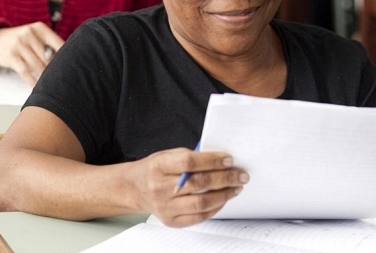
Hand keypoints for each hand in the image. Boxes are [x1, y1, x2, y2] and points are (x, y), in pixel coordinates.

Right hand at [0, 23, 64, 85]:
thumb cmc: (20, 40)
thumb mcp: (33, 35)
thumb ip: (48, 44)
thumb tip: (66, 61)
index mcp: (40, 28)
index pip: (58, 43)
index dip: (66, 57)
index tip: (73, 68)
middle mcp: (29, 34)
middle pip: (48, 57)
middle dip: (55, 70)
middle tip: (64, 80)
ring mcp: (19, 44)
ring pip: (38, 66)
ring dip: (45, 77)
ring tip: (52, 86)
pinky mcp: (11, 56)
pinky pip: (25, 72)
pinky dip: (32, 81)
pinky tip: (37, 87)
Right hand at [128, 148, 247, 227]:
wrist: (135, 189)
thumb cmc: (154, 169)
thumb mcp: (167, 155)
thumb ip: (190, 157)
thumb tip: (219, 160)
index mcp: (158, 166)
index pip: (189, 163)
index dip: (211, 161)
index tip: (228, 160)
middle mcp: (160, 188)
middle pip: (198, 184)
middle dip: (224, 178)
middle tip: (240, 175)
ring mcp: (165, 207)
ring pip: (201, 203)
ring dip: (223, 195)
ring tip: (235, 188)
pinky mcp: (171, 221)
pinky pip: (198, 217)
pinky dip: (214, 208)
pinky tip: (222, 199)